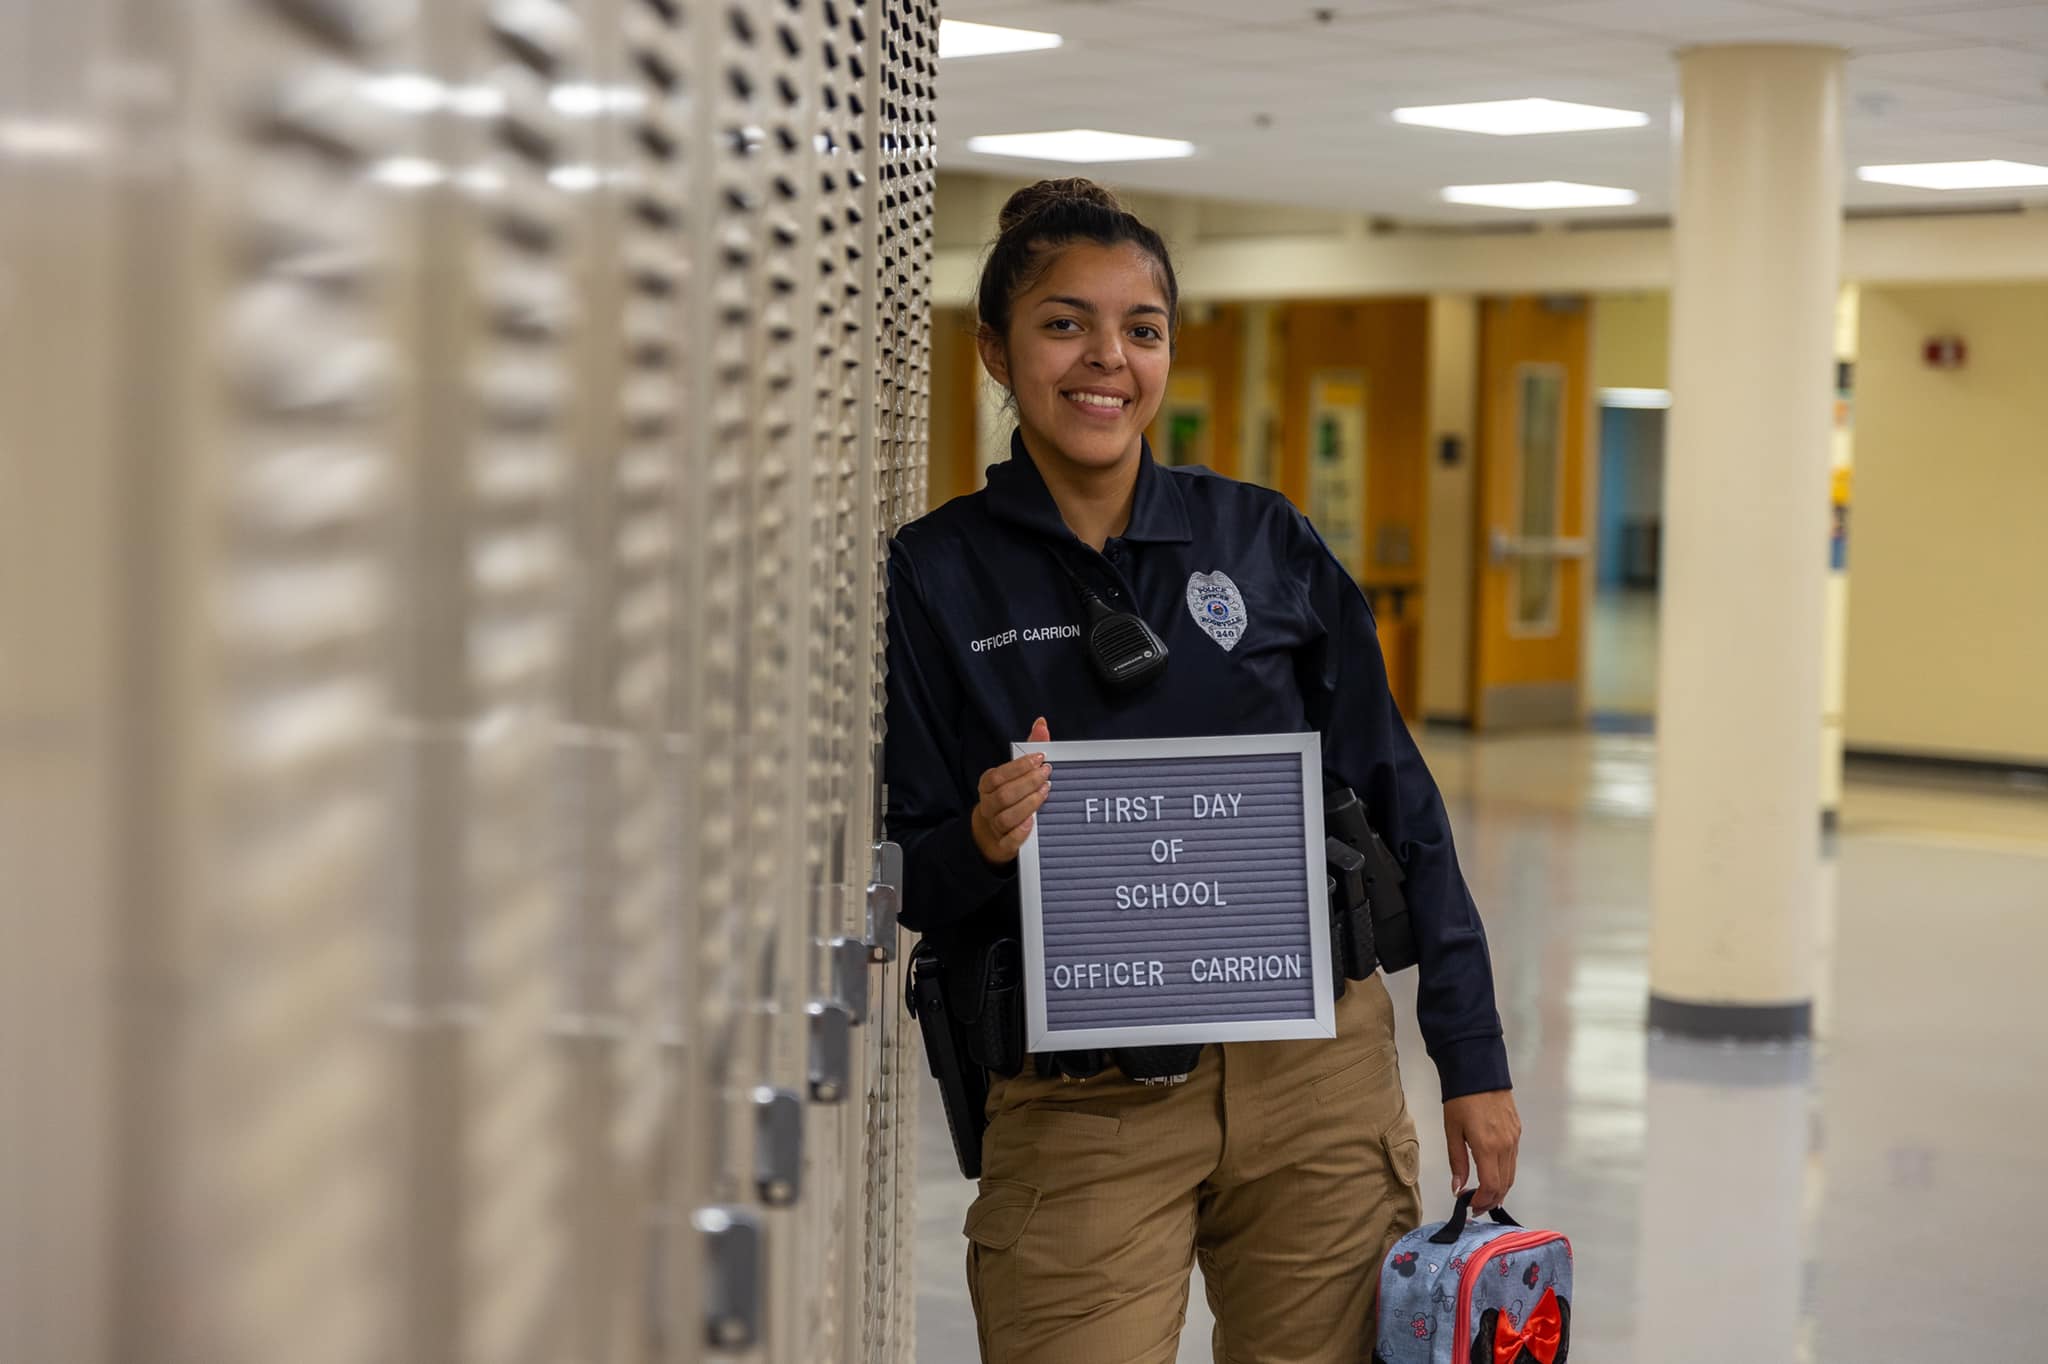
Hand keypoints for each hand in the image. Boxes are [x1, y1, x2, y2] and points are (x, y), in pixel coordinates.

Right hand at [970, 717, 1051, 865]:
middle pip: (1003, 795)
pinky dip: (1019, 833)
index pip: (998, 775)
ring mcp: (994, 827)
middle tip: (1047, 774)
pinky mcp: (1002, 846)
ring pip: (1006, 817)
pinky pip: (1008, 841)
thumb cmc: (1007, 797)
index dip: (1019, 767)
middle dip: (1027, 783)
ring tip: (1045, 792)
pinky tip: (1032, 822)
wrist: (990, 834)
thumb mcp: (1015, 773)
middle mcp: (988, 805)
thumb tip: (1041, 723)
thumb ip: (1028, 748)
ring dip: (1028, 804)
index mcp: (988, 785)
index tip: (1040, 758)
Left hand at [1443, 1090, 1520, 1213]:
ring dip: (1500, 1189)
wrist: (1479, 1071)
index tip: (1470, 1206)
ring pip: (1511, 1174)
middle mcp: (1506, 1145)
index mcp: (1488, 1146)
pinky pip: (1513, 1159)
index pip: (1492, 1186)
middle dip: (1491, 1200)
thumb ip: (1457, 1162)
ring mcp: (1514, 1138)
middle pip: (1505, 1184)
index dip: (1482, 1201)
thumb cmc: (1460, 1101)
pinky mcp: (1517, 1131)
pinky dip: (1505, 1173)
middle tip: (1476, 1207)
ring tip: (1484, 1196)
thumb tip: (1458, 1188)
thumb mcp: (1452, 1131)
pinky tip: (1493, 1175)